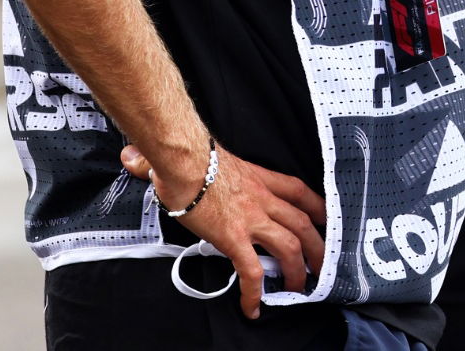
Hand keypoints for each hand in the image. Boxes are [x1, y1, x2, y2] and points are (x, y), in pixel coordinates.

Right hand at [121, 143, 326, 319]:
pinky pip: (252, 270)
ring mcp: (251, 218)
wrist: (184, 160)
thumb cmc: (192, 156)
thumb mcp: (208, 156)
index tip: (325, 220)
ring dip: (296, 271)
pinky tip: (252, 307)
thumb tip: (138, 157)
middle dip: (317, 246)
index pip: (300, 192)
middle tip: (322, 264)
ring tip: (297, 290)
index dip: (317, 207)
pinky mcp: (234, 237)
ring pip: (289, 247)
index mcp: (262, 178)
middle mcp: (264, 198)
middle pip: (304, 223)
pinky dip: (255, 291)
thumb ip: (195, 159)